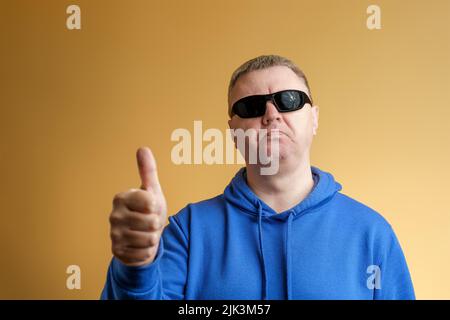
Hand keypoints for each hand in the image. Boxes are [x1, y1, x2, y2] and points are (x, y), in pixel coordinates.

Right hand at [109, 147, 166, 266]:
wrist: (142, 237)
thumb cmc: (148, 210)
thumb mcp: (152, 190)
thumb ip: (148, 170)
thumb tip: (142, 148)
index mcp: (121, 197)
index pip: (150, 202)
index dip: (156, 207)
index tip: (150, 207)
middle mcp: (114, 215)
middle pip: (151, 223)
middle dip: (156, 224)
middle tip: (149, 222)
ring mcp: (114, 234)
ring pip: (149, 239)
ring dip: (153, 238)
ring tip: (146, 233)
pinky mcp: (117, 251)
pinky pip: (144, 253)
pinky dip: (147, 251)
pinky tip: (141, 245)